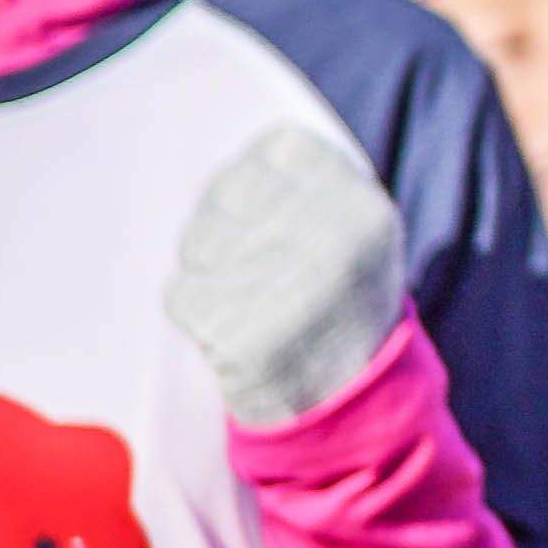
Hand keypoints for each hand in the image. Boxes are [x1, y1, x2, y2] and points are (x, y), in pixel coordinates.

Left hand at [168, 130, 406, 430]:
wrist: (347, 398)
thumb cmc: (342, 303)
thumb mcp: (359, 232)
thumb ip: (312, 188)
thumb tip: (235, 155)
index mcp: (365, 208)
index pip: (277, 149)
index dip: (254, 172)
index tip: (254, 202)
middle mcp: (331, 240)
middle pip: (227, 191)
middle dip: (218, 219)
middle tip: (235, 253)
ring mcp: (286, 287)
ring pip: (198, 241)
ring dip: (202, 266)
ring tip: (236, 292)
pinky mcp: (241, 331)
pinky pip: (182, 293)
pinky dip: (193, 308)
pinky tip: (225, 325)